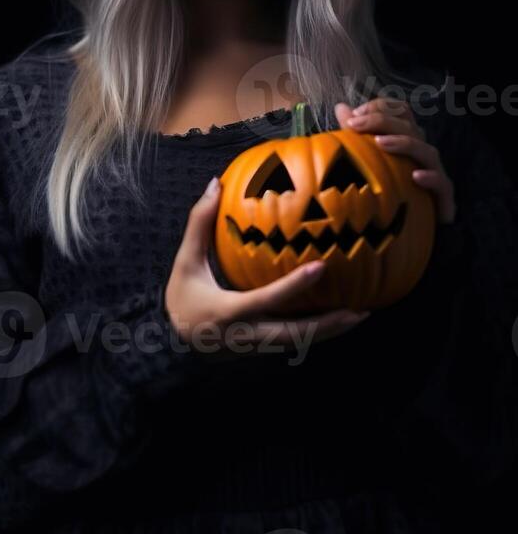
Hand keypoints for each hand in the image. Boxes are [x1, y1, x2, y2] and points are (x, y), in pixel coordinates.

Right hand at [164, 178, 370, 356]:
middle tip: (360, 310)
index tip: (322, 267)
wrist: (173, 344)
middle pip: (295, 334)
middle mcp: (247, 334)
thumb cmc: (182, 298)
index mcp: (229, 311)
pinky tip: (339, 318)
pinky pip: (294, 341)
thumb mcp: (185, 261)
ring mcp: (256, 346)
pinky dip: (318, 332)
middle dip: (329, 325)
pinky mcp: (262, 349)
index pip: (267, 299)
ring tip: (361, 314)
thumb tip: (215, 184)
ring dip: (331, 331)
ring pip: (299, 342)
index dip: (294, 286)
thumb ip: (200, 223)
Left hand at [335, 98, 456, 223]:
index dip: (380, 107)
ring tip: (380, 143)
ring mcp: (433, 173)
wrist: (399, 231)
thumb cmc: (383, 191)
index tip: (354, 115)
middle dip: (382, 121)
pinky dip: (431, 178)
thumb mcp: (364, 159)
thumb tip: (341, 107)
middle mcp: (420, 153)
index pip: (400, 112)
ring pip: (427, 151)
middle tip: (355, 125)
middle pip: (409, 127)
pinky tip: (415, 176)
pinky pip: (443, 185)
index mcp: (405, 139)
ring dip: (405, 144)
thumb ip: (355, 133)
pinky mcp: (442, 198)